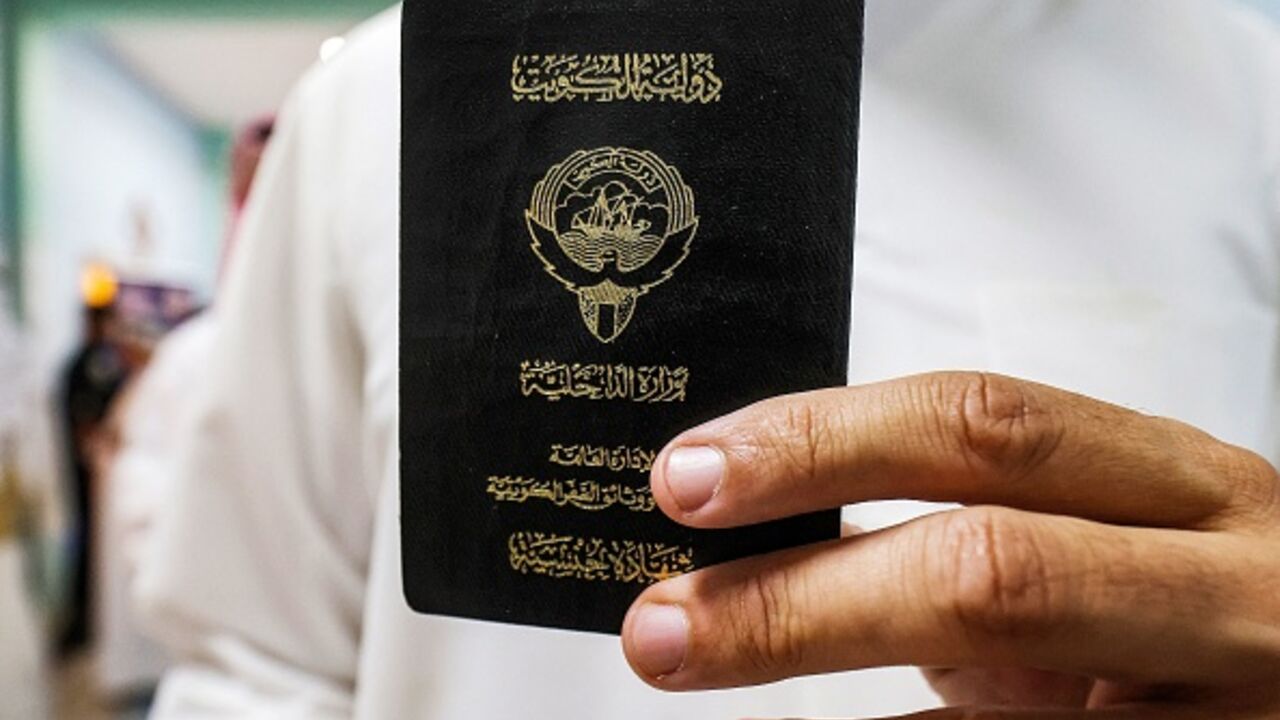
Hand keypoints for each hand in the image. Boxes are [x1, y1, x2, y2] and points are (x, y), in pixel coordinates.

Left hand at [620, 373, 1279, 717]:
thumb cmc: (1193, 609)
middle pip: (986, 566)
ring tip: (702, 671)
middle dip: (798, 598)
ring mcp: (1231, 700)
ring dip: (819, 672)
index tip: (691, 478)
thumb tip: (771, 541)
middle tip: (663, 624)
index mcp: (1182, 484)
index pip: (982, 426)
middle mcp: (1224, 584)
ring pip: (1000, 675)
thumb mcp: (1105, 539)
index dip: (820, 444)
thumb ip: (971, 528)